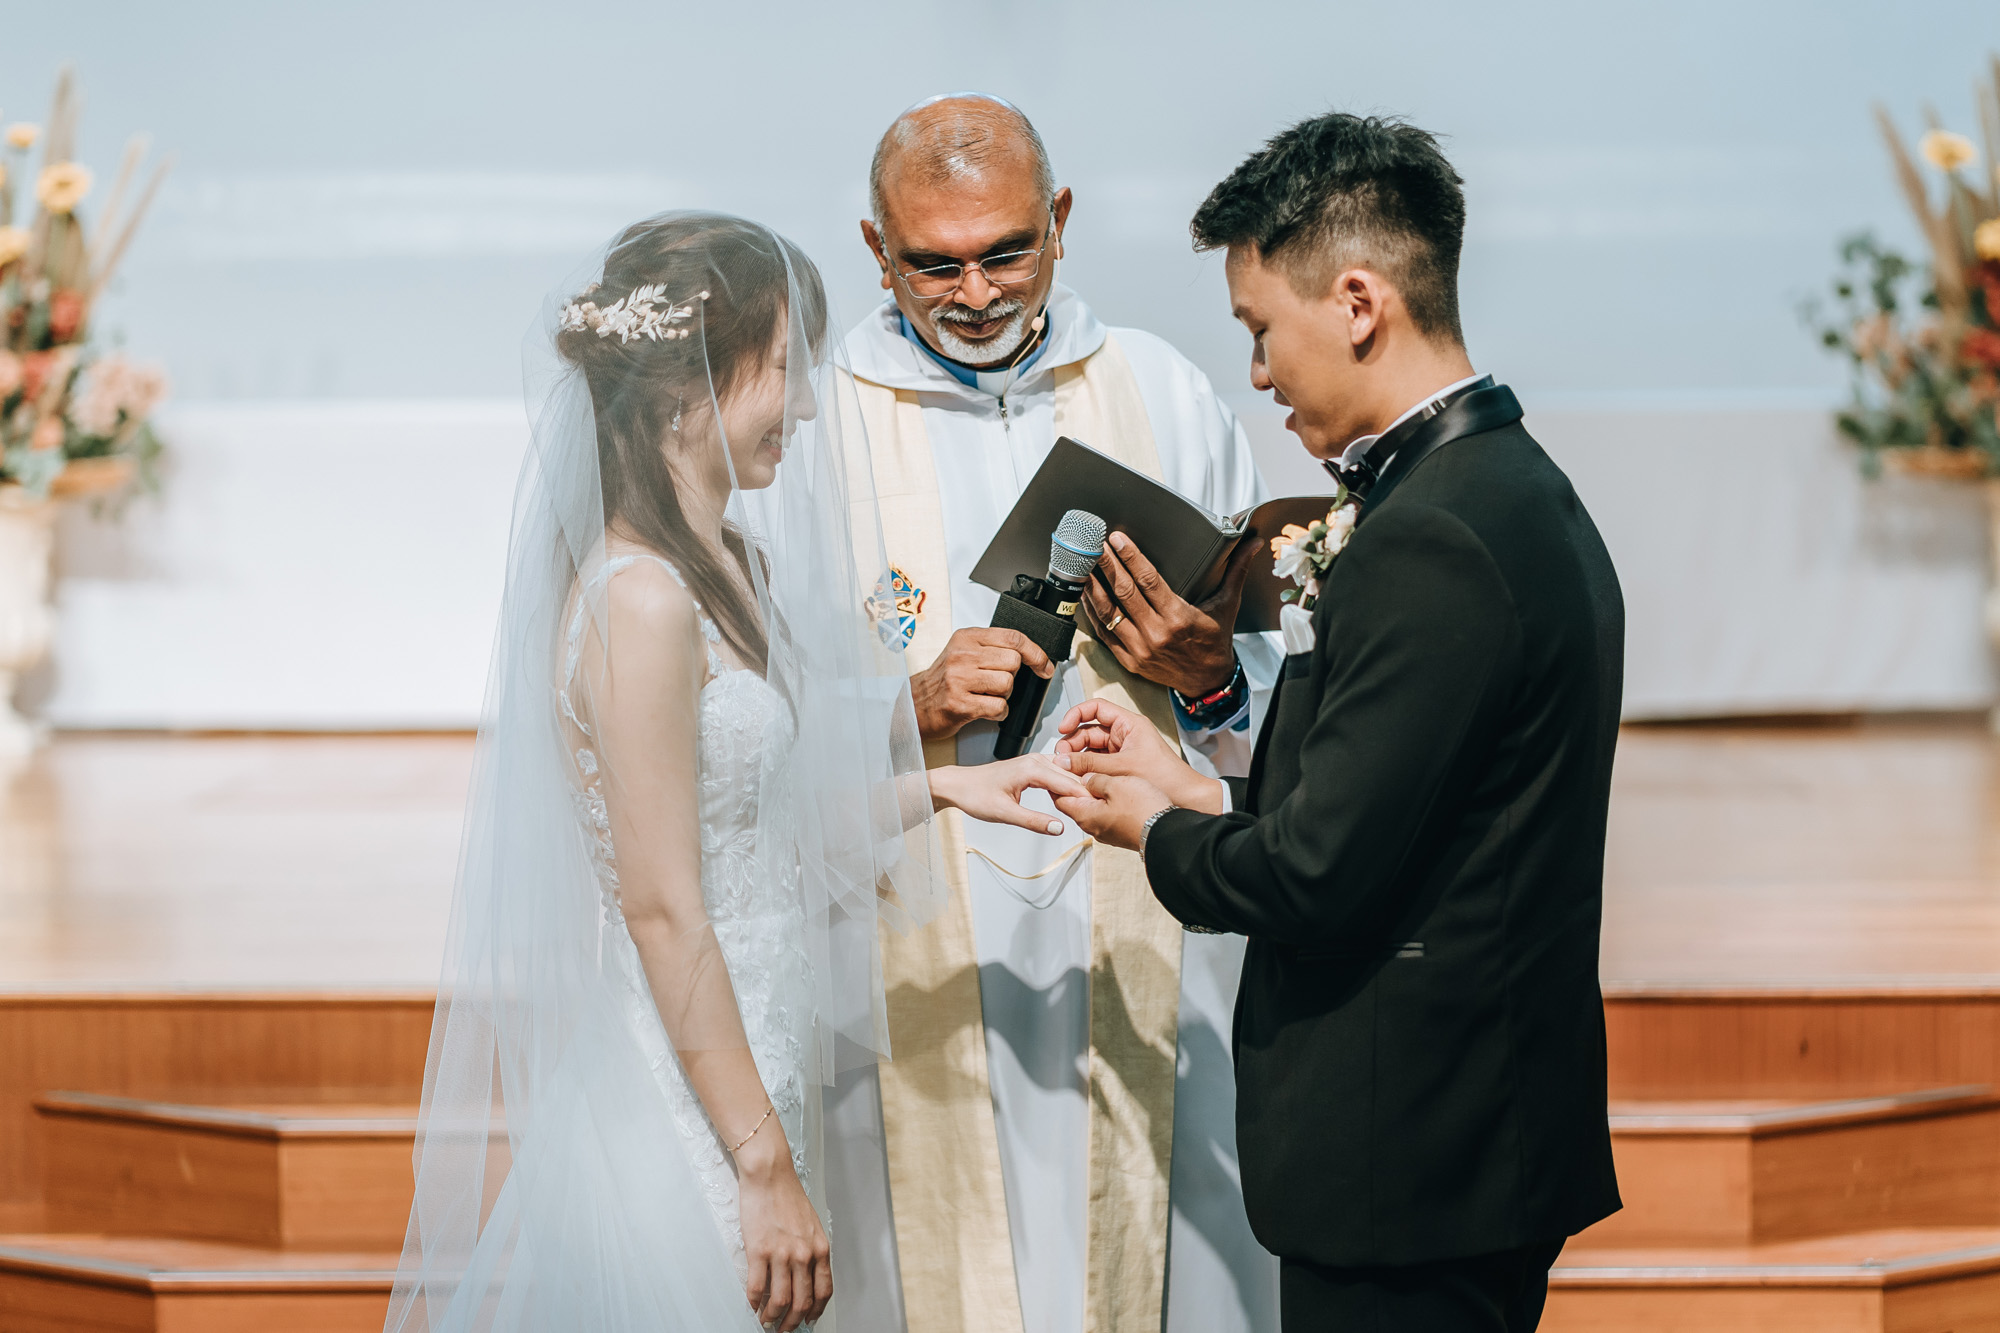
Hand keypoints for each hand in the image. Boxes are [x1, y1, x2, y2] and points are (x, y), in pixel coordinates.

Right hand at [737, 1128, 831, 1330]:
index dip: (816, 1312)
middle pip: (802, 1302)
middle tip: (784, 1329)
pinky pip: (756, 1288)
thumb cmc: (788, 1196)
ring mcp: (782, 1254)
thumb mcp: (811, 1225)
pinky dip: (753, 1303)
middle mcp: (804, 1254)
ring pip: (779, 1301)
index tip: (808, 1320)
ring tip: (765, 1322)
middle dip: (792, 1322)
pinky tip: (751, 1306)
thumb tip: (806, 1276)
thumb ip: (811, 1251)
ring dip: (772, 1318)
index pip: (824, 1291)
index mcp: (820, 1248)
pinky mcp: (759, 1251)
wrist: (770, 1175)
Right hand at [910, 627, 1054, 741]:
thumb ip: (991, 648)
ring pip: (1007, 684)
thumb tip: (1031, 654)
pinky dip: (998, 712)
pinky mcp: (960, 703)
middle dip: (1011, 677)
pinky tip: (984, 709)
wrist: (916, 705)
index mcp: (967, 638)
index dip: (1036, 653)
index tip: (1044, 665)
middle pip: (1013, 662)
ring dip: (1004, 695)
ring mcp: (959, 679)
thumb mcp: (964, 653)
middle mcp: (962, 655)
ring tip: (986, 696)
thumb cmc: (944, 681)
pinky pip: (998, 706)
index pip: (1013, 638)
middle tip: (995, 684)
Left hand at [930, 754, 1090, 833]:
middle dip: (1086, 792)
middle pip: (1071, 776)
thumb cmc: (976, 795)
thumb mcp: (1004, 813)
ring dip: (1078, 788)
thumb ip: (1033, 821)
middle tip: (1103, 810)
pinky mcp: (1032, 766)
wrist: (958, 785)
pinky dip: (1067, 785)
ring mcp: (1035, 761)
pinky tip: (1073, 798)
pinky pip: (1057, 773)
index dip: (1086, 797)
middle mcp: (1035, 760)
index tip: (1101, 810)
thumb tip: (1059, 828)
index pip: (1069, 783)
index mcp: (1031, 768)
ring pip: (1066, 774)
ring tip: (1092, 805)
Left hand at [1053, 771, 1174, 852]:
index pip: (1059, 797)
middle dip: (1073, 785)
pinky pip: (1107, 814)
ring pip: (1092, 808)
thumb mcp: (1115, 784)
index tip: (1058, 767)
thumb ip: (1095, 780)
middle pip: (1074, 803)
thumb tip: (1085, 778)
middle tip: (1077, 767)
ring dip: (1091, 793)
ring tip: (1097, 775)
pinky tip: (1115, 789)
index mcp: (1085, 815)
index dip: (1057, 780)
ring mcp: (1108, 831)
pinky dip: (1106, 801)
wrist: (1169, 833)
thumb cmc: (1143, 810)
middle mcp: (1093, 827)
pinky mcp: (1121, 832)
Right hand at [1054, 699, 1224, 815]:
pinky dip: (1086, 769)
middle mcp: (1125, 734)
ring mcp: (1122, 750)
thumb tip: (1065, 761)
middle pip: (1089, 730)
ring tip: (1067, 770)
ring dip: (1077, 758)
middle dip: (1072, 742)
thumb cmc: (1166, 777)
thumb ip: (1090, 763)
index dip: (1076, 714)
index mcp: (1129, 724)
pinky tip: (1078, 778)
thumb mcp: (1122, 767)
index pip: (1096, 708)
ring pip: (1091, 748)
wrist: (1185, 797)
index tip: (1063, 728)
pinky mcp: (1121, 766)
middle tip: (1061, 757)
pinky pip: (1097, 763)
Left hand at [1079, 532, 1257, 696]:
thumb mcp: (1227, 604)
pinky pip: (1104, 633)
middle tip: (1093, 545)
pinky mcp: (1129, 660)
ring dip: (1092, 587)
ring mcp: (1140, 649)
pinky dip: (1092, 613)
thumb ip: (1236, 571)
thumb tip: (1252, 544)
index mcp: (1178, 617)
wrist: (1207, 681)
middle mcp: (1156, 633)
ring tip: (1082, 565)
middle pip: (1124, 592)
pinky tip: (1085, 595)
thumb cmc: (1214, 640)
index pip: (1148, 580)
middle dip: (1106, 565)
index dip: (1130, 557)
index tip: (1116, 539)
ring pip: (1108, 612)